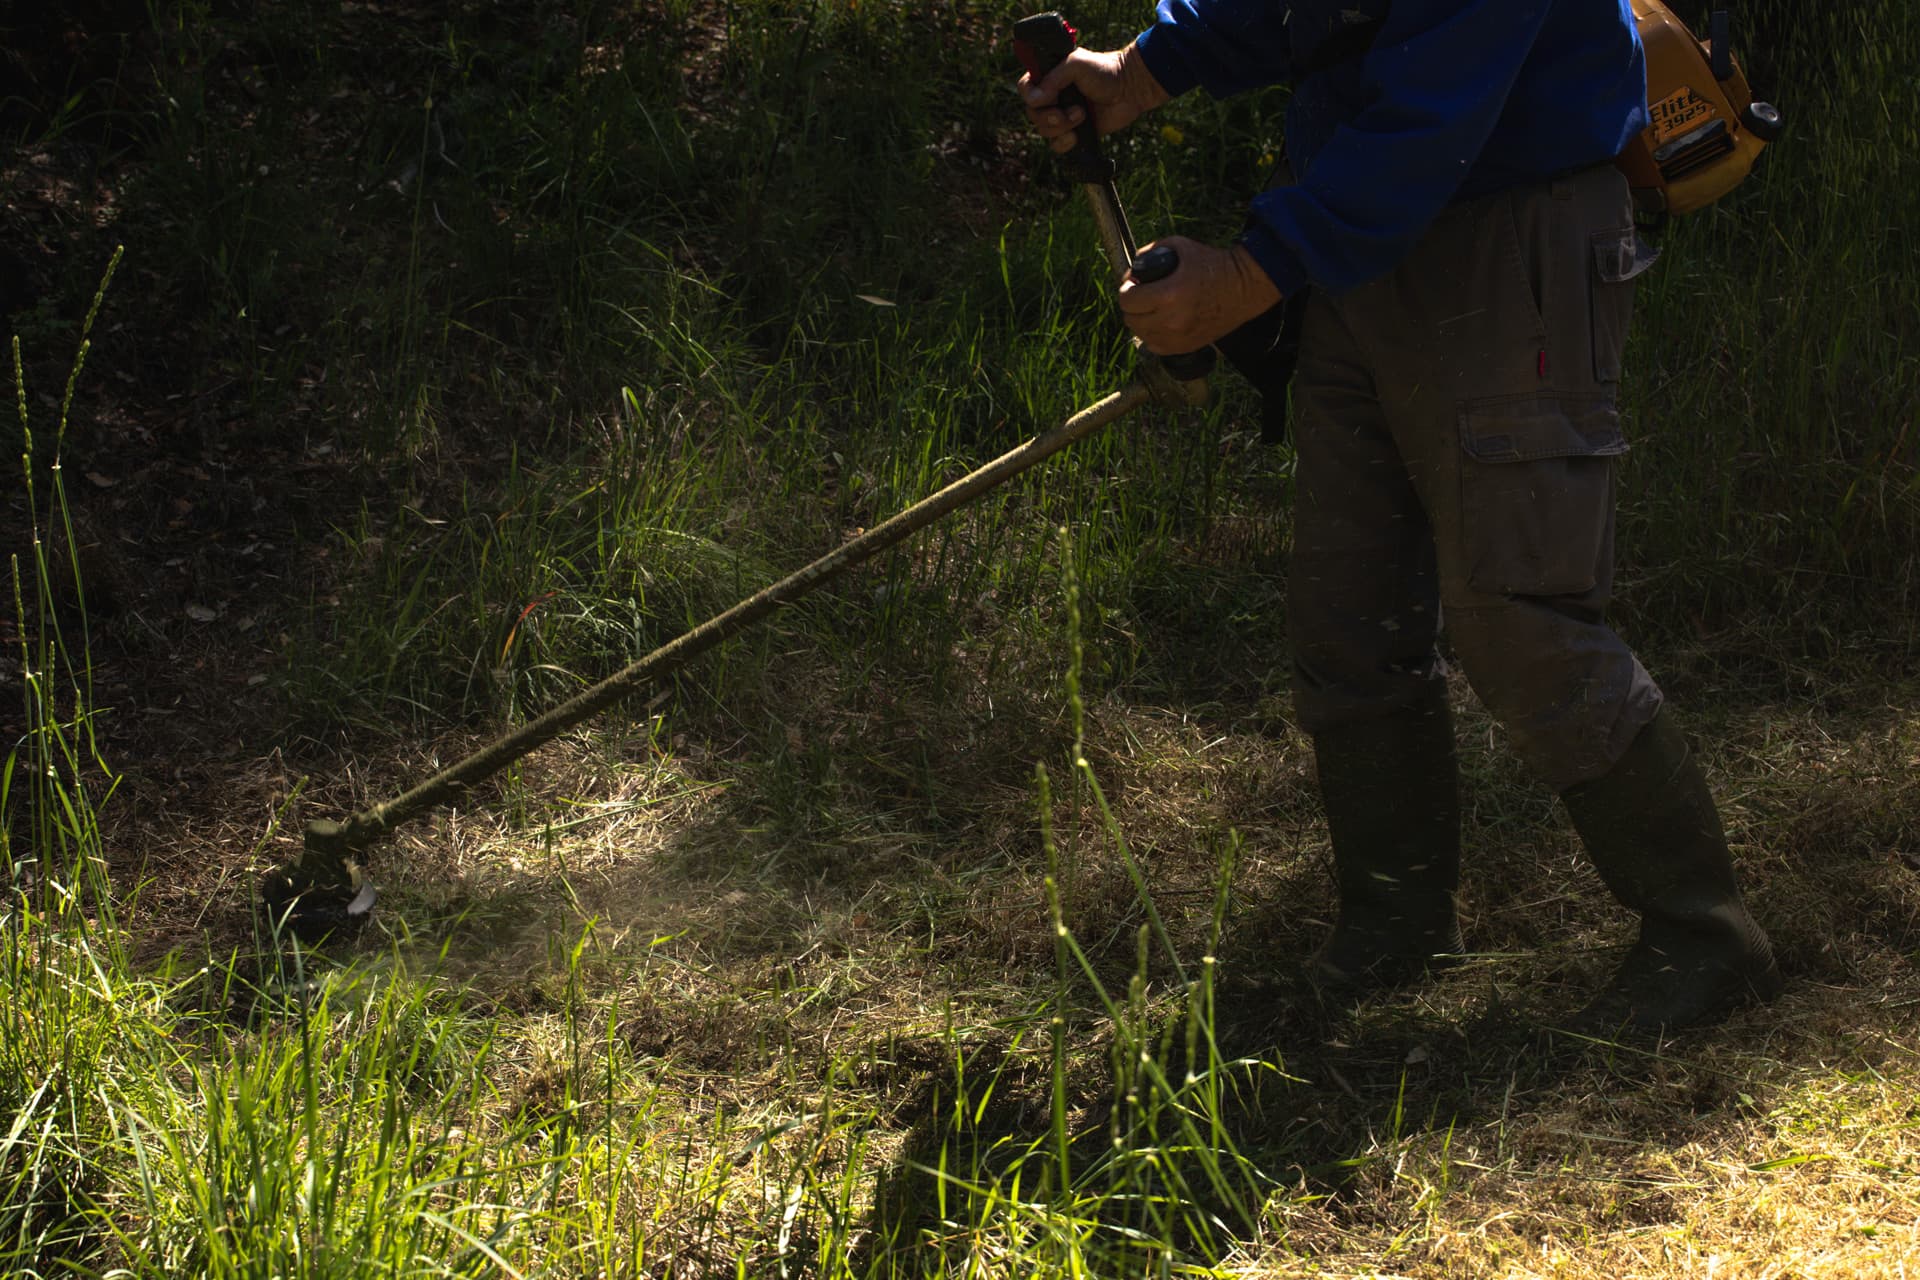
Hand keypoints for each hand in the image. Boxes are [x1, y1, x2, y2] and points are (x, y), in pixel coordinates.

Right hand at [1020, 44, 1169, 152]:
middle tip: (1069, 112)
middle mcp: (1052, 97)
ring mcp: (1062, 115)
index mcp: (1049, 77)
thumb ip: (1053, 78)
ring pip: (1044, 131)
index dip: (1030, 96)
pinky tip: (1077, 136)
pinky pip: (1056, 146)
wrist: (1130, 89)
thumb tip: (1036, 100)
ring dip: (1061, 127)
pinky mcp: (1073, 133)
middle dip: (1049, 116)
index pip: (1025, 88)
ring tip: (1082, 116)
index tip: (1047, 98)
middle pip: (1032, 113)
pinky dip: (1064, 143)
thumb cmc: (1105, 71)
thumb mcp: (1076, 64)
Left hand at [1118, 237, 1283, 353]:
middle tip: (1141, 295)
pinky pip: (1154, 346)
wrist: (1243, 288)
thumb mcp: (1181, 247)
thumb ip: (1150, 252)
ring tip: (1151, 308)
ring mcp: (1179, 337)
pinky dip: (1153, 335)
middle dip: (1132, 305)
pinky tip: (1162, 322)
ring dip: (1141, 320)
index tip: (1133, 284)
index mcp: (1169, 294)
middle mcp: (1172, 320)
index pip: (1127, 300)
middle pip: (1130, 319)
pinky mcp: (1185, 347)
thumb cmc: (1213, 264)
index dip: (1126, 289)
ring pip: (1140, 334)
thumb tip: (1132, 267)